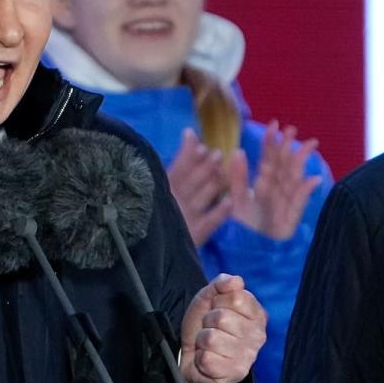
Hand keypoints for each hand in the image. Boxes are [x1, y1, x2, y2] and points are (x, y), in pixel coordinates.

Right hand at [166, 128, 232, 245]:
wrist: (153, 251)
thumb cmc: (166, 207)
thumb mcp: (169, 181)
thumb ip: (182, 158)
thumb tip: (189, 131)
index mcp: (163, 187)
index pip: (178, 169)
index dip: (189, 158)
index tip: (201, 148)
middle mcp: (173, 201)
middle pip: (192, 181)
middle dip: (205, 167)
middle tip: (217, 155)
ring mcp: (185, 218)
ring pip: (202, 196)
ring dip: (214, 183)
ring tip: (224, 171)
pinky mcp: (195, 234)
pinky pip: (210, 222)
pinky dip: (219, 212)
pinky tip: (229, 202)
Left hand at [179, 273, 266, 382]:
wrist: (193, 358)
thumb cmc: (205, 326)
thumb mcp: (208, 300)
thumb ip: (221, 284)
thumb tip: (236, 280)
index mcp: (257, 314)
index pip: (235, 297)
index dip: (217, 301)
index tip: (216, 309)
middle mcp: (258, 336)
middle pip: (222, 317)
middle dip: (208, 321)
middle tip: (211, 329)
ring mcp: (248, 356)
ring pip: (212, 338)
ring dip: (202, 340)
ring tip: (208, 345)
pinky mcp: (235, 373)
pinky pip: (207, 358)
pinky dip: (201, 357)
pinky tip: (208, 359)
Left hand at [228, 120, 321, 240]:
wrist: (247, 253)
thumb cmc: (242, 227)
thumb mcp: (235, 200)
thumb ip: (237, 178)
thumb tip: (238, 151)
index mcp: (263, 185)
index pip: (268, 160)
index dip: (271, 143)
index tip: (274, 124)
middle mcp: (276, 191)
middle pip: (283, 165)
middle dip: (288, 147)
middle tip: (291, 128)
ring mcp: (285, 203)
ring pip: (293, 179)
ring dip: (301, 162)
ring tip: (309, 144)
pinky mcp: (291, 218)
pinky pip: (298, 203)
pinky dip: (305, 192)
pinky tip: (313, 179)